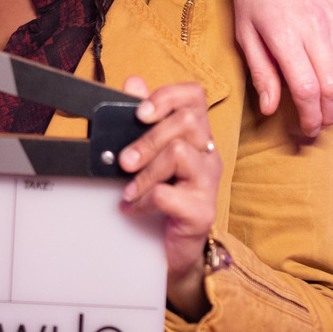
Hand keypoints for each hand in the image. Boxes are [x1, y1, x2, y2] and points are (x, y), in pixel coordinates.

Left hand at [116, 77, 219, 319]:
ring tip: (127, 188)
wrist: (170, 248)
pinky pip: (168, 194)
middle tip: (124, 161)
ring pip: (179, 154)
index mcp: (195, 134)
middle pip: (187, 122)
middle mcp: (207, 154)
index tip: (139, 113)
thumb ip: (138, 121)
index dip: (167, 97)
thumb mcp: (145, 156)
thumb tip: (132, 83)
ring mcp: (208, 182)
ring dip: (145, 171)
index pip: (194, 96)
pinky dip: (143, 200)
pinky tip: (132, 208)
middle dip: (148, 139)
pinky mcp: (202, 211)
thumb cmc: (160, 197)